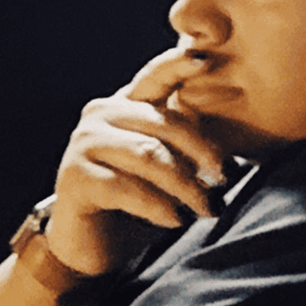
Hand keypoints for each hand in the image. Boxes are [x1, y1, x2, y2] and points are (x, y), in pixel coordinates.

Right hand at [43, 47, 229, 277]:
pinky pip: (127, 187)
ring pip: (150, 156)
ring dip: (185, 185)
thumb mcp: (166, 166)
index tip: (205, 58)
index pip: (156, 77)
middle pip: (164, 123)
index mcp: (126, 104)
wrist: (91, 246)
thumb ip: (186, 146)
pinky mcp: (75, 176)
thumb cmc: (136, 201)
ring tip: (205, 208)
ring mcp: (84, 143)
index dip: (178, 64)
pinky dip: (156, 205)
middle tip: (224, 179)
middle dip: (201, 153)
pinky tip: (174, 220)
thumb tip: (231, 150)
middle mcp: (101, 115)